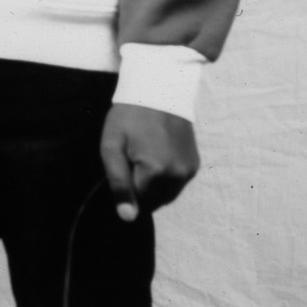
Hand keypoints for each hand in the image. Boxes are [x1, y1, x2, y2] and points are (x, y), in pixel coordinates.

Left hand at [100, 105, 199, 222]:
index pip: (136, 201)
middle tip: (133, 156)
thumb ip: (119, 183)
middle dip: (140, 187)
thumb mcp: (112, 146)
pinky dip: (165, 178)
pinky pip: (176, 184)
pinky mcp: (194, 165)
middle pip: (152, 201)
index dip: (125, 185)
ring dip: (153, 185)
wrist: (159, 88)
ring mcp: (189, 170)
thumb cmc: (129, 115)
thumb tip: (128, 217)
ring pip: (165, 195)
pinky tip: (158, 154)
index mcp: (155, 170)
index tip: (123, 162)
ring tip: (146, 154)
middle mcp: (177, 174)